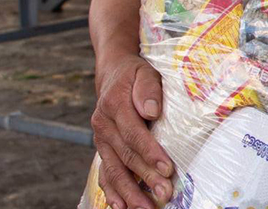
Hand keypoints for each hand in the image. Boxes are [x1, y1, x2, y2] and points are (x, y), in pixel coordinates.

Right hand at [91, 54, 173, 208]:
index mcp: (115, 105)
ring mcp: (101, 139)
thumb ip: (148, 89)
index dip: (150, 152)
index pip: (134, 134)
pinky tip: (121, 206)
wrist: (112, 73)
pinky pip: (105, 172)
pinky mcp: (103, 148)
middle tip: (164, 194)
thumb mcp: (144, 72)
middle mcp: (104, 125)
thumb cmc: (135, 74)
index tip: (167, 168)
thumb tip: (151, 111)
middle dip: (145, 178)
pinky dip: (112, 191)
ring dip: (129, 192)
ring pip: (113, 169)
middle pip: (125, 156)